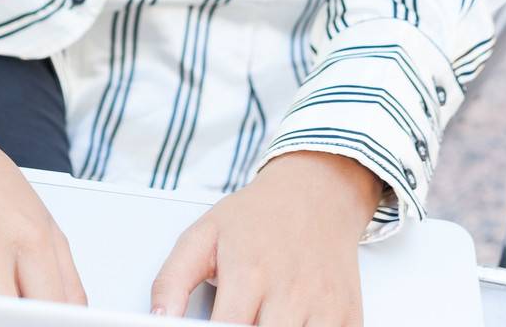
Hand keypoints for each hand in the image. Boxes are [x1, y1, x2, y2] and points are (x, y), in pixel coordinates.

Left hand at [149, 150, 383, 326]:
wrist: (316, 192)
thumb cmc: (257, 216)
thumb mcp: (204, 234)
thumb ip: (172, 279)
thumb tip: (158, 319)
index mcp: (248, 273)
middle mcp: (289, 291)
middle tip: (236, 324)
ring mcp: (323, 306)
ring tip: (261, 319)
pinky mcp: (347, 314)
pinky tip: (292, 322)